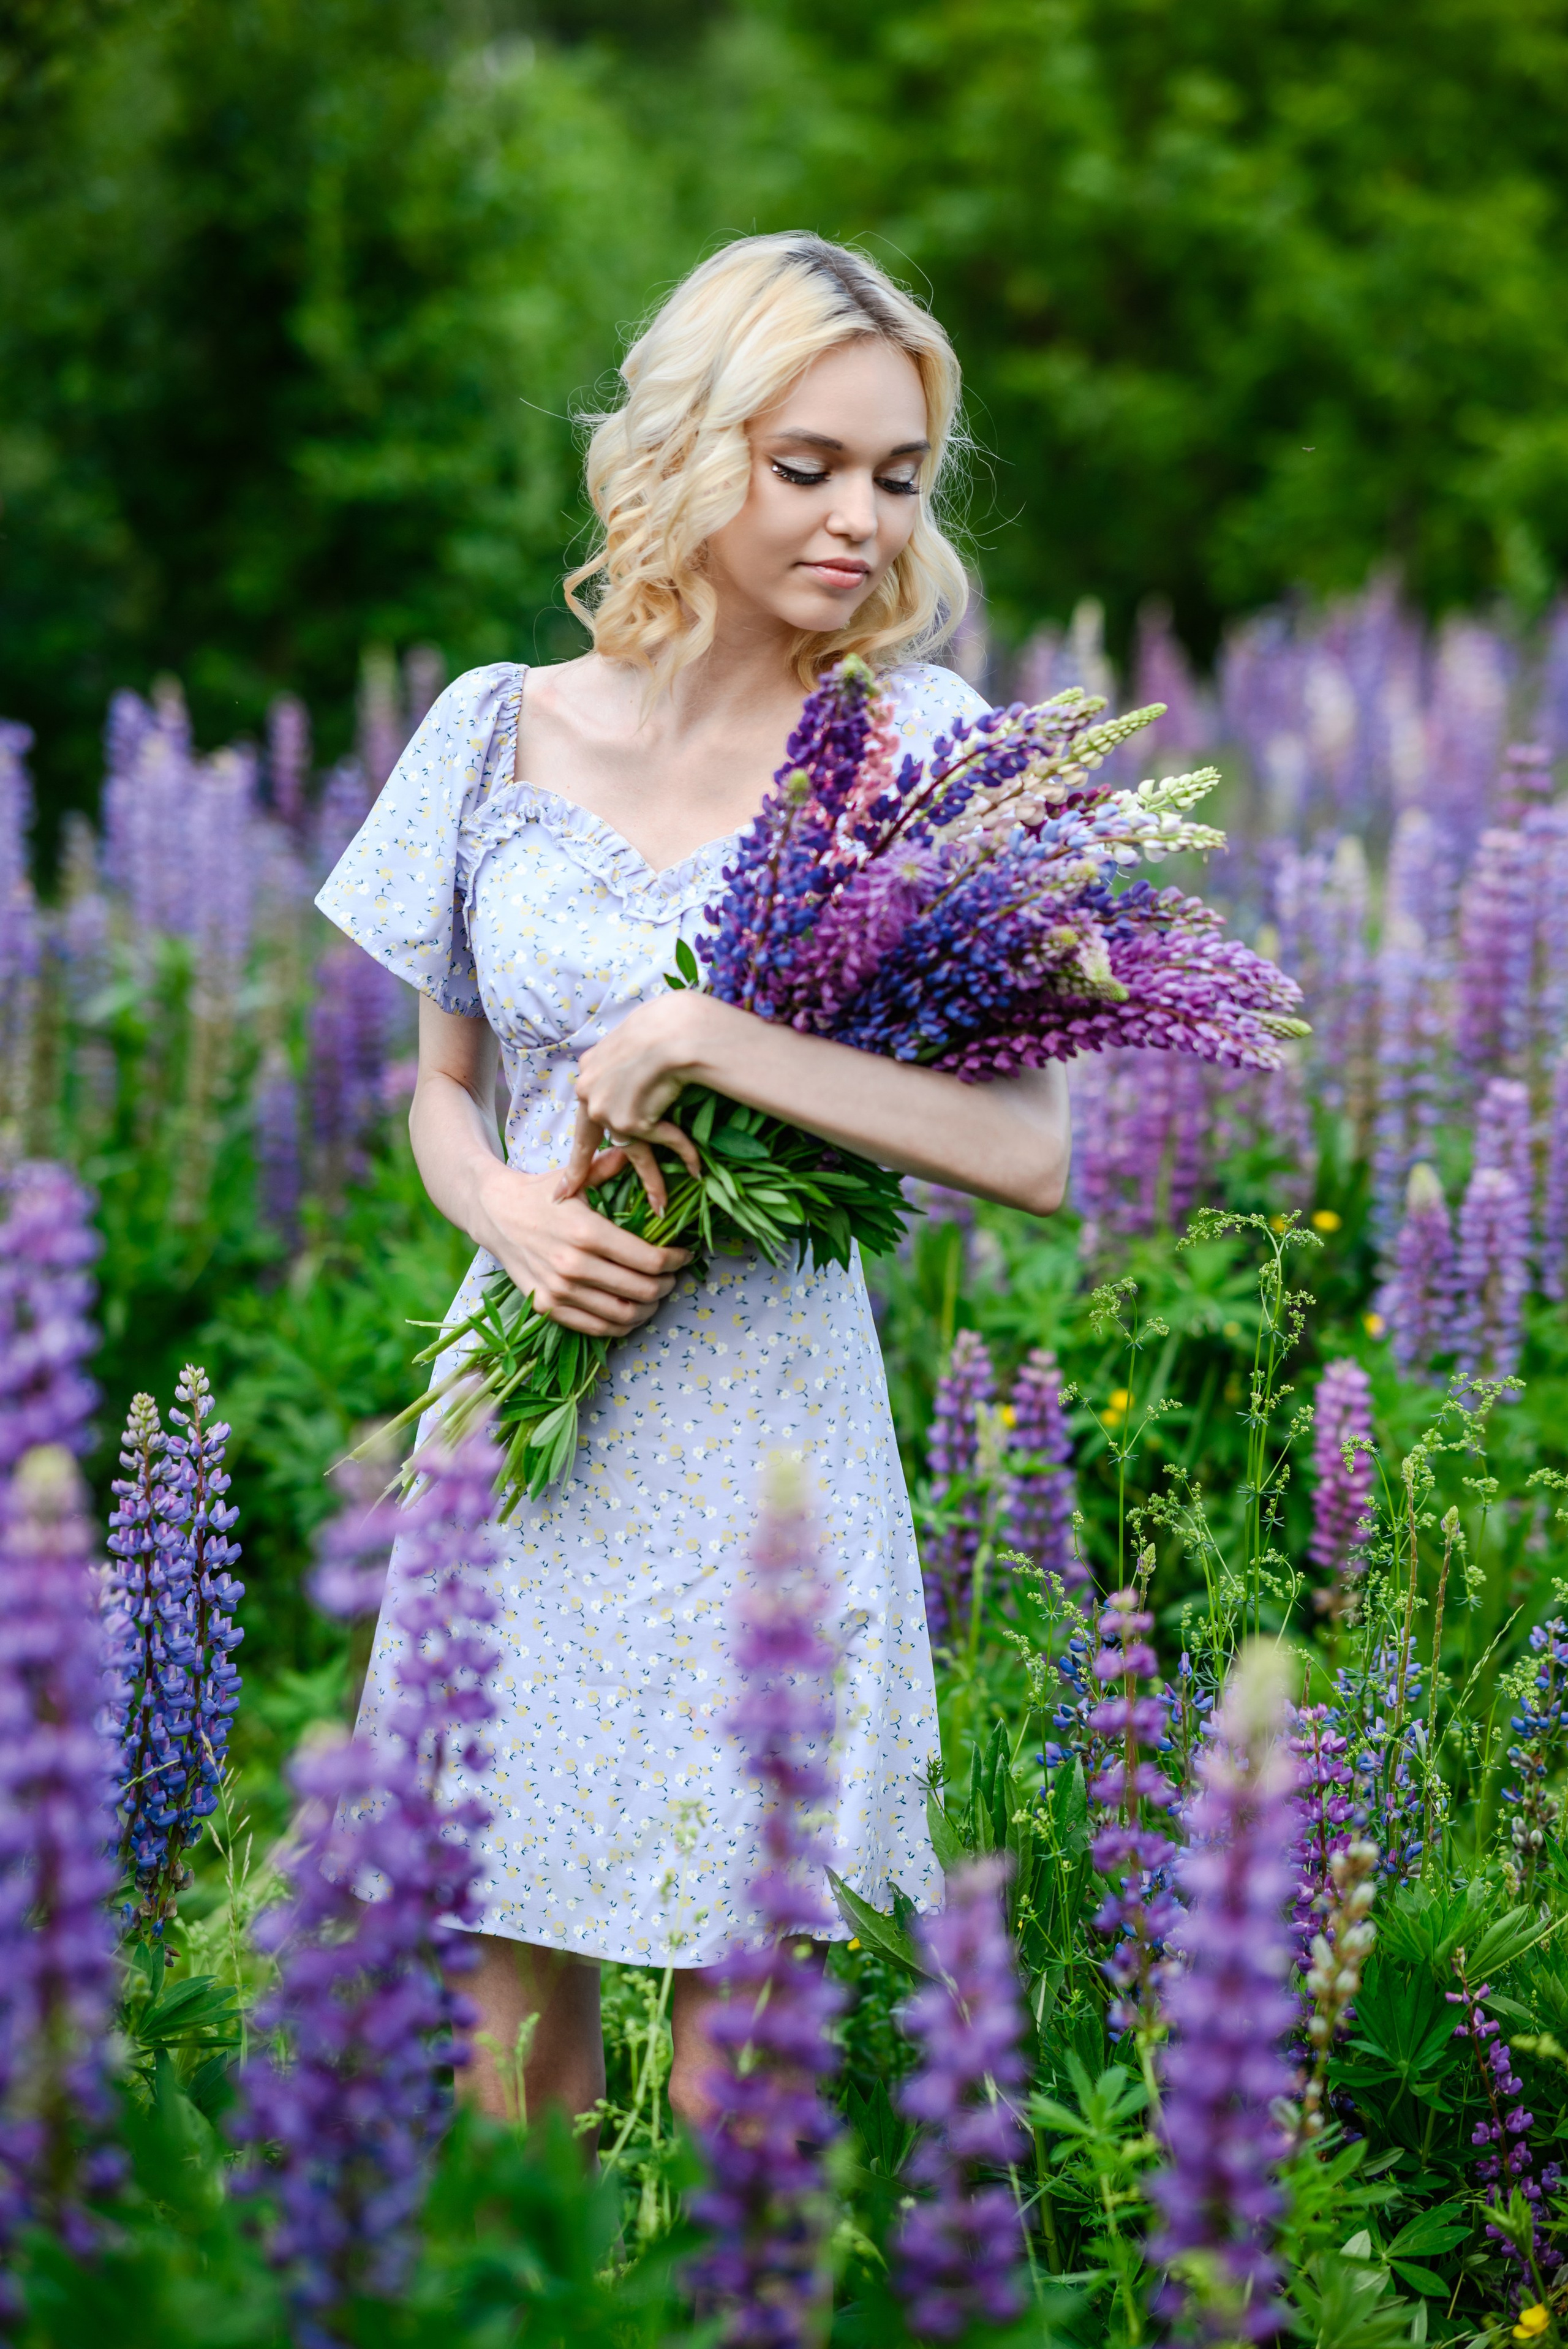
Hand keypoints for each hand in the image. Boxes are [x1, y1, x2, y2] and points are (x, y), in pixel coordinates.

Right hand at [470, 1156, 691, 1338]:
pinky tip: (630, 1312)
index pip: (649, 1259)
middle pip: (642, 1290)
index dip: (675, 1261)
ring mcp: (560, 1290)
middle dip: (667, 1285)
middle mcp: (574, 1265)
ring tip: (655, 1297)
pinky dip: (620, 1325)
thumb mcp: (576, 1178)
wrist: (494, 1214)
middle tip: (673, 1277)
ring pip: (622, 1315)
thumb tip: (639, 1149)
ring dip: (648, 1309)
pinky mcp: (548, 1307)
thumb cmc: (540, 1194)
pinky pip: (595, 1328)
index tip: (684, 1256)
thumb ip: (610, 1167)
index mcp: (587, 1232)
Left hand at [558, 993, 709, 1213]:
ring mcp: (605, 1108)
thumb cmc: (666, 1026)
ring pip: (631, 1149)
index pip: (586, 1109)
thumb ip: (627, 1062)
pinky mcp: (629, 1122)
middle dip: (579, 1170)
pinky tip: (694, 1166)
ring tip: (660, 1205)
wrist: (675, 1031)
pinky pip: (661, 1141)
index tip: (567, 1157)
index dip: (581, 1135)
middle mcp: (589, 1090)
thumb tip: (635, 1070)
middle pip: (590, 1137)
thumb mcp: (636, 1039)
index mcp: (590, 1067)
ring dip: (652, 1178)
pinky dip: (682, 1150)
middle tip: (567, 1193)